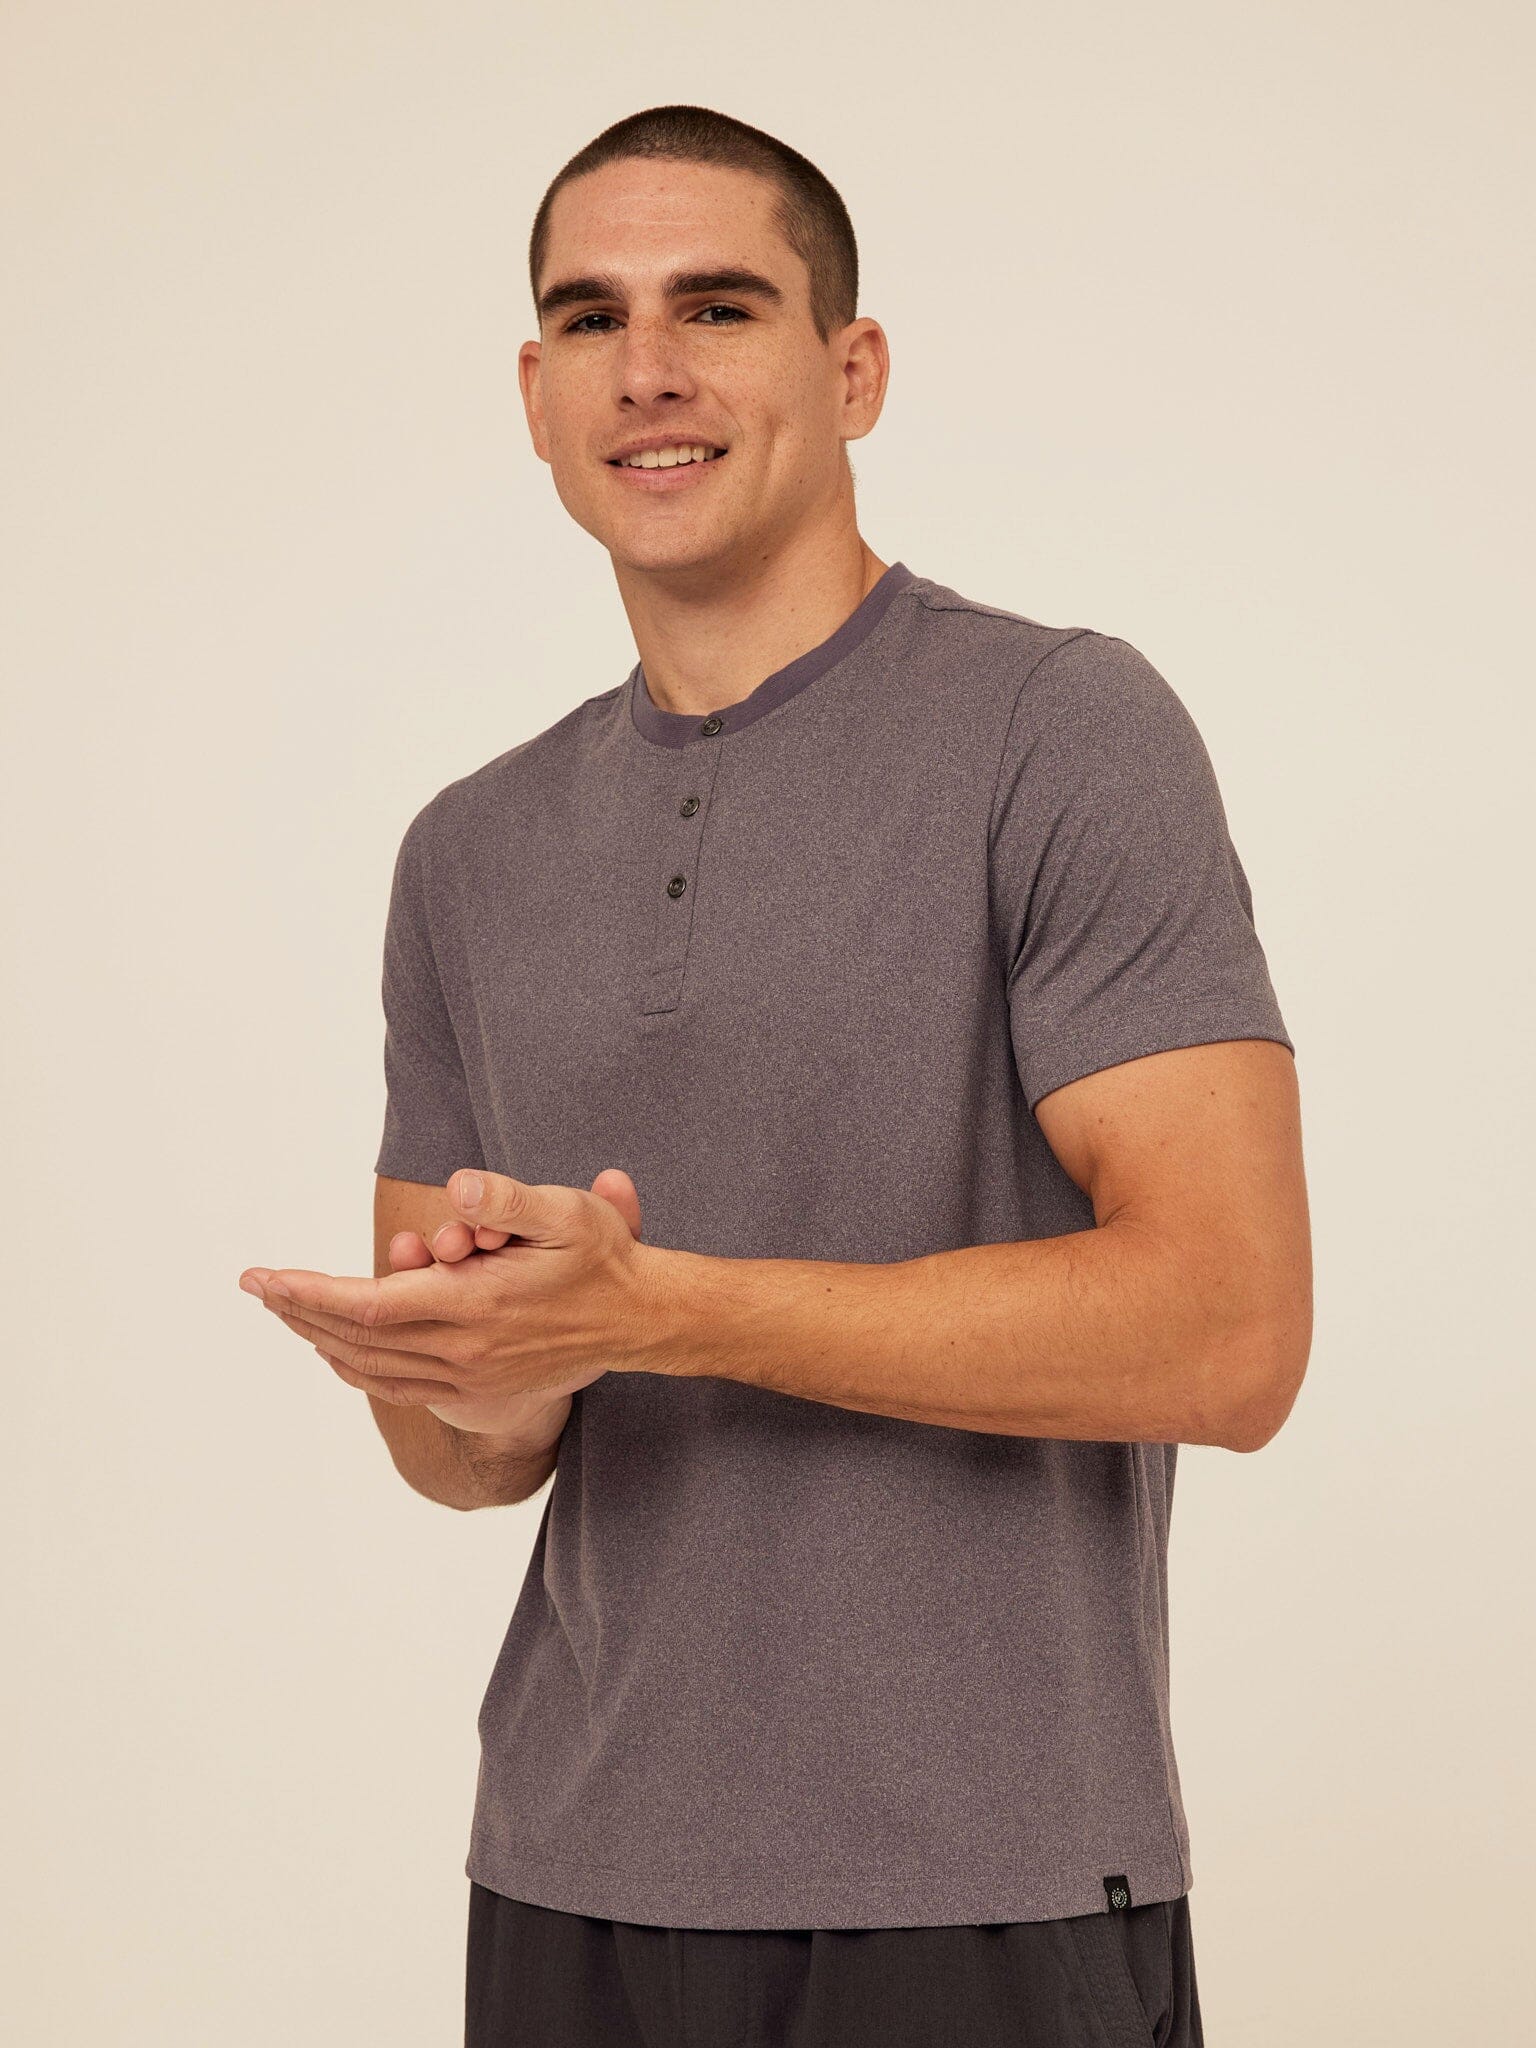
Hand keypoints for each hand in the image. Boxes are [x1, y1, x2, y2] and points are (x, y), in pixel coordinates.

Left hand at [241, 1167, 656, 1438]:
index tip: (264, 1276)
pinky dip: (356, 1368)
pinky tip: (335, 1350)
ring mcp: (468, 1379)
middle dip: (299, 1309)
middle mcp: (464, 1351)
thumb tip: (457, 1189)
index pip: (369, 1303)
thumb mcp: (568, 1212)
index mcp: (476, 1306)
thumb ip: (507, 1199)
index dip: (309, 1291)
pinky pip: (397, 1387)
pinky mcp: (475, 1393)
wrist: (639, 1320)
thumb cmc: (601, 1257)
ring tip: (284, 1310)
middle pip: (355, 1337)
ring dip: (320, 1337)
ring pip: (371, 1366)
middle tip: (256, 1286)